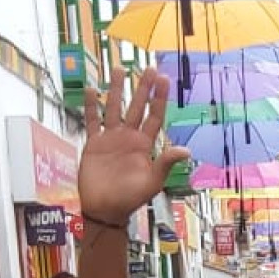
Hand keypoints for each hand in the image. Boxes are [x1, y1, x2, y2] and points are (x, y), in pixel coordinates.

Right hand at [79, 68, 189, 226]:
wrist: (105, 209)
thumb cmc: (130, 199)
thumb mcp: (152, 182)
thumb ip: (166, 163)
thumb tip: (186, 151)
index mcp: (145, 145)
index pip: (154, 116)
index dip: (160, 98)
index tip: (164, 80)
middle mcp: (129, 138)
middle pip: (137, 107)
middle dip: (143, 89)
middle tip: (149, 68)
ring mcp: (111, 139)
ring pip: (115, 108)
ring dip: (117, 90)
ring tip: (120, 69)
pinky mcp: (94, 143)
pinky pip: (92, 121)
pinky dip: (92, 106)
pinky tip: (93, 90)